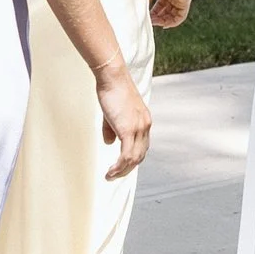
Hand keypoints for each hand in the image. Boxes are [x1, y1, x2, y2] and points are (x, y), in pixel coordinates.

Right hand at [95, 59, 151, 180]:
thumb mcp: (113, 113)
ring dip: (122, 171)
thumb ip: (112, 129)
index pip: (142, 146)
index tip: (122, 167)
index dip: (132, 159)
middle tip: (115, 176)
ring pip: (134, 159)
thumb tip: (109, 143)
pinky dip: (119, 167)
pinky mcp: (129, 129)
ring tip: (110, 176)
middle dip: (128, 169)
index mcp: (144, 121)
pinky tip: (111, 172)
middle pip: (140, 155)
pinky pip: (126, 156)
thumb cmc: (111, 90)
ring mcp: (138, 128)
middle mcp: (145, 125)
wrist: (112, 77)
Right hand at [146, 0, 193, 32]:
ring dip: (163, 21)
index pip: (160, 5)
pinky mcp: (186, 1)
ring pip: (173, 15)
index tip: (146, 17)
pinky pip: (181, 16)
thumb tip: (145, 8)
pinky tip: (164, 25)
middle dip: (157, 17)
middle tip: (149, 22)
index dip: (153, 12)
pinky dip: (173, 22)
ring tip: (155, 23)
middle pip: (166, 11)